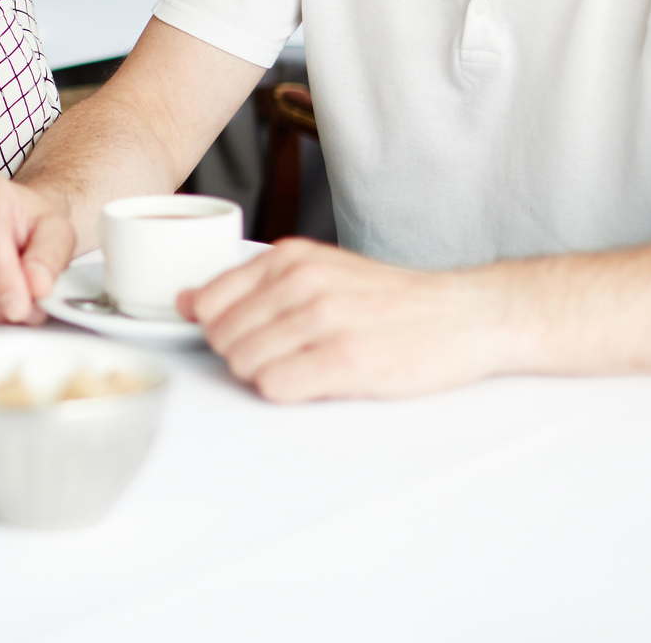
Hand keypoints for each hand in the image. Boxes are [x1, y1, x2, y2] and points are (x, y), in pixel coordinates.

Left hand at [185, 239, 514, 401]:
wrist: (464, 315)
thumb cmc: (390, 300)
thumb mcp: (318, 271)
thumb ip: (251, 285)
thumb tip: (185, 301)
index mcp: (289, 258)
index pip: (206, 302)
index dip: (220, 329)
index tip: (247, 336)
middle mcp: (301, 282)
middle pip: (222, 339)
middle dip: (244, 355)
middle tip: (288, 355)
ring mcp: (323, 320)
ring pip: (244, 364)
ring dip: (267, 376)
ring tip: (307, 367)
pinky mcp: (346, 360)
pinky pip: (275, 386)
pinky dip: (288, 392)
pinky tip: (318, 381)